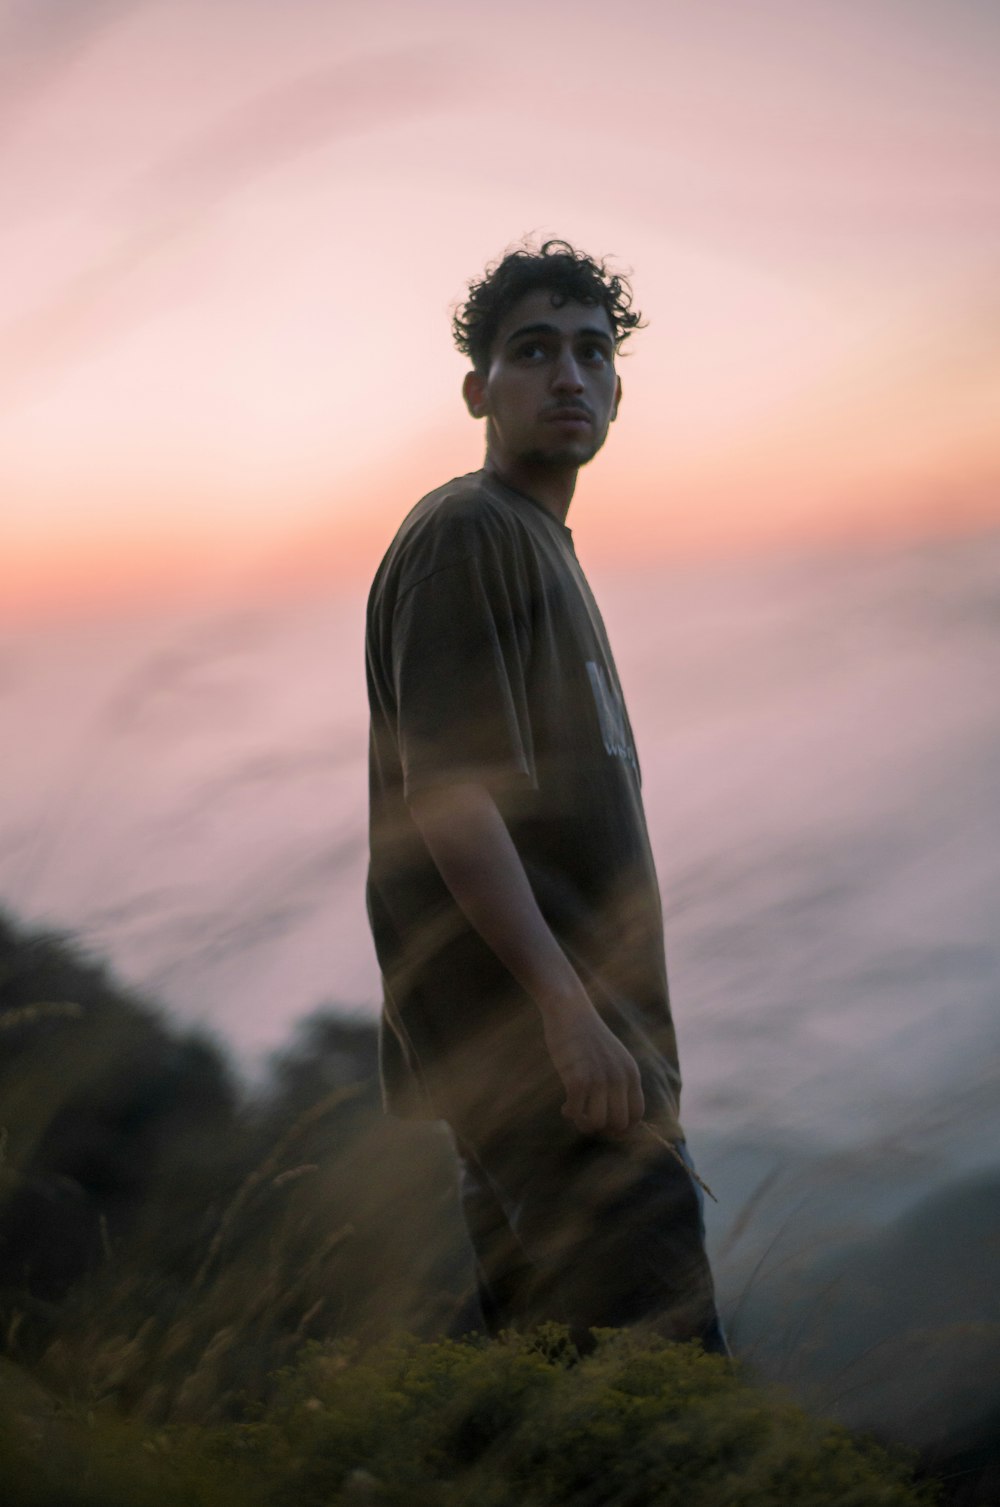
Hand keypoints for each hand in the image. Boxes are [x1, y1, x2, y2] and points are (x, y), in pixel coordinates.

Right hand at [542, 1004, 644, 1136]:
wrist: (569, 1009)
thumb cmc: (587, 1035)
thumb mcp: (614, 1057)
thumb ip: (619, 1080)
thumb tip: (615, 1115)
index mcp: (631, 1073)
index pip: (636, 1115)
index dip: (622, 1127)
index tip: (606, 1125)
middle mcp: (619, 1077)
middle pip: (618, 1123)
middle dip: (602, 1128)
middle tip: (587, 1119)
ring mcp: (599, 1078)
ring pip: (597, 1123)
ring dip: (584, 1124)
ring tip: (575, 1113)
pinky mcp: (577, 1078)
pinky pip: (576, 1112)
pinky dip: (569, 1114)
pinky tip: (565, 1106)